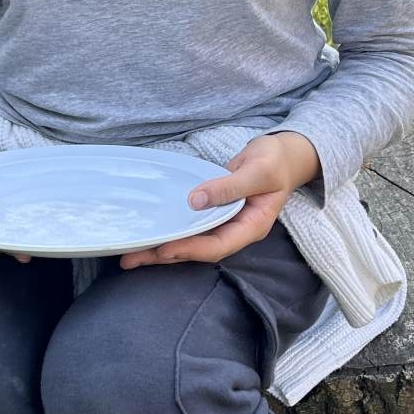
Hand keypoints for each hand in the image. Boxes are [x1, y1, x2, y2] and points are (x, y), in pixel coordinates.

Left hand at [119, 132, 320, 269]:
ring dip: (162, 247)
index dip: (190, 249)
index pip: (218, 246)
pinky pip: (190, 225)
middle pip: (199, 250)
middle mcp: (235, 230)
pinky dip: (171, 230)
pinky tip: (151, 232)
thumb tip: (195, 200)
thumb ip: (230, 186)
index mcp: (252, 226)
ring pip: (191, 240)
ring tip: (131, 253)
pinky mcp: (213, 212)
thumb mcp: (258, 170)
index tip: (164, 249)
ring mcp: (224, 223)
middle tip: (131, 258)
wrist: (282, 155)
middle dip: (166, 255)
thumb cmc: (275, 162)